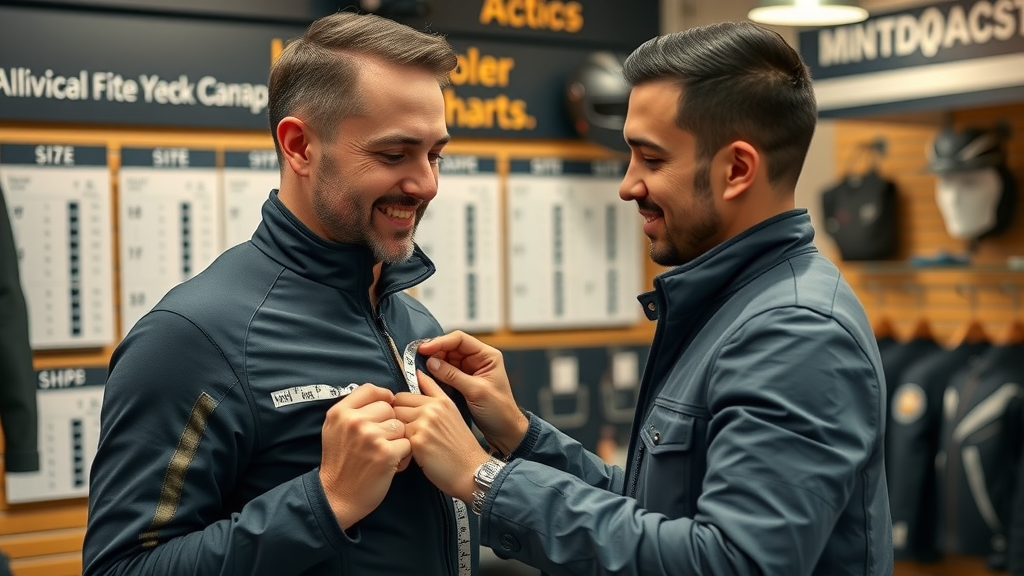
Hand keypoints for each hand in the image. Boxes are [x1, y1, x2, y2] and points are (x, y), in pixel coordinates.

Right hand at [319, 384, 410, 528]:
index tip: (386, 408)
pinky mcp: (386, 453)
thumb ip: (352, 410)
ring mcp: (371, 436)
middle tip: (381, 441)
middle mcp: (354, 421)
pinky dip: (403, 456)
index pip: (370, 389)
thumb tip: (382, 396)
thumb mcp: (334, 429)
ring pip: (400, 426)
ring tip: (386, 454)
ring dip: (398, 440)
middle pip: (389, 408)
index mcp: (340, 412)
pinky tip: (391, 465)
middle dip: (390, 423)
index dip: (383, 397)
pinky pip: (408, 444)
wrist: (336, 496)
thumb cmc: (339, 463)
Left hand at [393, 371, 489, 502]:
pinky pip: (396, 438)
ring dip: (396, 433)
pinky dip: (399, 447)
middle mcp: (432, 409)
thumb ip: (433, 391)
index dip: (400, 410)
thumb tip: (417, 373)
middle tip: (405, 435)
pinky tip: (409, 454)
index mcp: (440, 401)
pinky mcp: (417, 441)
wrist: (470, 470)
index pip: (403, 395)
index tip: (404, 421)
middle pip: (395, 407)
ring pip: (394, 422)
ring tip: (407, 444)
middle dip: (396, 420)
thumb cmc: (459, 446)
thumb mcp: (451, 412)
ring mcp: (424, 424)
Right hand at [417, 331, 528, 455]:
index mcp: (487, 356)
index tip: (424, 349)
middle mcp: (477, 359)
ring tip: (419, 369)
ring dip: (433, 363)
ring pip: (446, 359)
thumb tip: (431, 362)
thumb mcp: (476, 392)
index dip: (440, 342)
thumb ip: (453, 376)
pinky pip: (445, 373)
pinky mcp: (462, 382)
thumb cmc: (499, 411)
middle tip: (417, 359)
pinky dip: (435, 374)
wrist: (505, 430)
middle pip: (450, 348)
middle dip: (434, 352)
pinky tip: (426, 378)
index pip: (460, 340)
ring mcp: (469, 370)